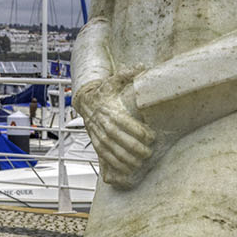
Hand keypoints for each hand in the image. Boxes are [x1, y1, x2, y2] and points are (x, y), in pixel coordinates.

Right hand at [74, 73, 155, 188]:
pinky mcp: (96, 143)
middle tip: (148, 153)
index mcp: (109, 110)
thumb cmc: (104, 91)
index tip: (151, 136)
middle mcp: (103, 124)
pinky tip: (126, 170)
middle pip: (118, 138)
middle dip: (133, 147)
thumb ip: (128, 73)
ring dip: (125, 159)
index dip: (137, 131)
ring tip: (139, 163)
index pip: (123, 122)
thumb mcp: (114, 80)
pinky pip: (104, 156)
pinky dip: (115, 164)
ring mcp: (98, 135)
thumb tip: (142, 66)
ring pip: (111, 150)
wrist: (85, 101)